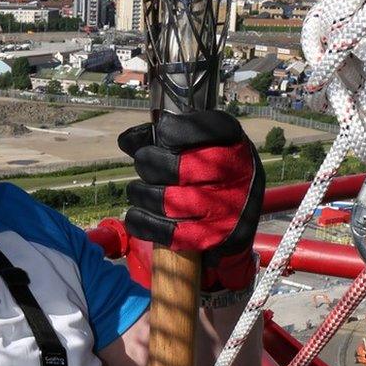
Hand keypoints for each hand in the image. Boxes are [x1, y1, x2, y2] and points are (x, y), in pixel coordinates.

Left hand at [118, 110, 264, 290]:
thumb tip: (127, 140)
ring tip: (138, 190)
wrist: (237, 216)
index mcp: (234, 143)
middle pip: (176, 168)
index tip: (162, 133)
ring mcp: (228, 208)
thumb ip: (161, 138)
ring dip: (142, 194)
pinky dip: (143, 222)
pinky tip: (136, 214)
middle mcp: (238, 174)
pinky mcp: (216, 236)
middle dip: (148, 163)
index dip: (174, 131)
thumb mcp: (196, 146)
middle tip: (143, 163)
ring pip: (168, 201)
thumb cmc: (207, 172)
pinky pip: (169, 232)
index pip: (205, 129)